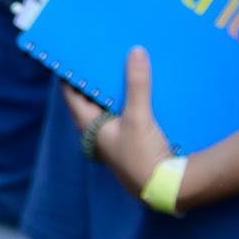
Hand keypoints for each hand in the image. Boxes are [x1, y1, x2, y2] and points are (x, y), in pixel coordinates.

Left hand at [65, 49, 176, 200]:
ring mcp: (116, 135)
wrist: (168, 189)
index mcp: (89, 125)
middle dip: (98, 74)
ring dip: (117, 86)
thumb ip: (137, 84)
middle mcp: (99, 130)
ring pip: (111, 103)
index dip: (71, 71)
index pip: (71, 92)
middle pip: (92, 95)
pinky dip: (131, 97)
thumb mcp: (138, 117)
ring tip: (123, 59)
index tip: (74, 49)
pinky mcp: (134, 138)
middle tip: (103, 49)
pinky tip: (143, 83)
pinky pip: (128, 111)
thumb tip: (135, 51)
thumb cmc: (143, 157)